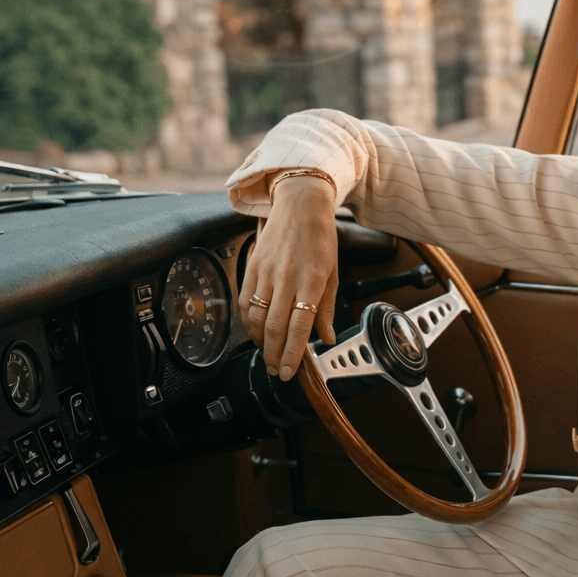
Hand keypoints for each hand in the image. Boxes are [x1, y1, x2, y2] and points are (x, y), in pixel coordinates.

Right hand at [239, 175, 338, 379]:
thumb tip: (326, 338)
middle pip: (275, 327)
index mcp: (311, 280)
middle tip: (276, 369)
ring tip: (268, 353)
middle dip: (274, 354)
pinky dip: (248, 321)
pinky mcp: (252, 267)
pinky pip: (245, 300)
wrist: (300, 205)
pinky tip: (255, 330)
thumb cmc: (320, 238)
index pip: (299, 326)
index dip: (293, 353)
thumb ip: (326, 309)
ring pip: (256, 317)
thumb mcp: (332, 274)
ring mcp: (266, 272)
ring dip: (260, 341)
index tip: (290, 372)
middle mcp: (287, 278)